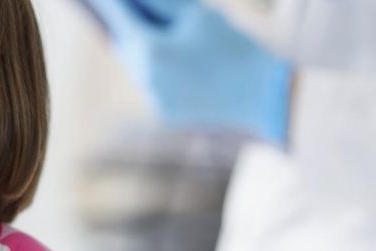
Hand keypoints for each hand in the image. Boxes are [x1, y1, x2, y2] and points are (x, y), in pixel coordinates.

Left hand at [85, 0, 293, 143]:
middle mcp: (144, 78)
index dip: (110, 3)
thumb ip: (162, 3)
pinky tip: (162, 60)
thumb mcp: (199, 15)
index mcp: (150, 50)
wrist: (265, 97)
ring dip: (138, 49)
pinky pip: (152, 86)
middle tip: (110, 9)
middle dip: (121, 25)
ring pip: (137, 67)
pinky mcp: (165, 114)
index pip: (120, 17)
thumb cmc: (235, 47)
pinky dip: (156, 72)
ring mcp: (153, 98)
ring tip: (131, 31)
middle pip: (124, 44)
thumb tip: (137, 0)